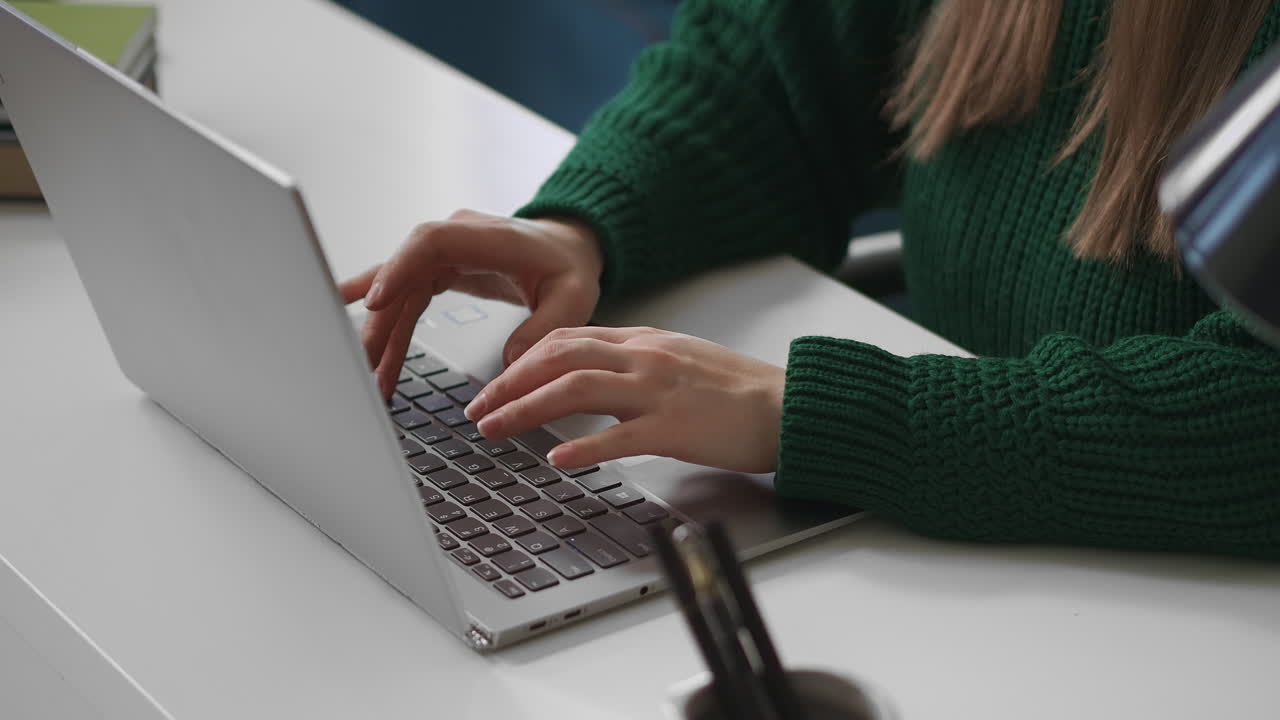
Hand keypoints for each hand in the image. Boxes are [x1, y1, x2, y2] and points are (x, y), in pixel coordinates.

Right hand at [338, 209, 603, 397]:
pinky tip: (357, 339)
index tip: (374, 302)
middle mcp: (457, 239)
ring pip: (400, 292)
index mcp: (489, 237)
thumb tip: (512, 363)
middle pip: (404, 274)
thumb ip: (543, 328)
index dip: (399, 269)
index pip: (430, 242)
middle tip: (366, 364)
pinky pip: (405, 297)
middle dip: (381, 321)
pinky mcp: (438, 270)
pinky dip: (386, 323)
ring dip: (383, 334)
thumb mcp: (573, 299)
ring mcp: (444, 253)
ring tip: (373, 377)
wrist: (568, 249)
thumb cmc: (568, 267)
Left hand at [464, 327, 785, 472]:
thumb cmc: (734, 390)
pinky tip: (556, 458)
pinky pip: (620, 435)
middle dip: (509, 383)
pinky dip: (582, 445)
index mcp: (642, 341)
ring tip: (495, 430)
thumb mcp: (676, 360)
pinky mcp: (675, 427)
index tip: (494, 384)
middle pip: (559, 358)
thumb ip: (632, 363)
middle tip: (477, 409)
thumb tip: (587, 375)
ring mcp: (658, 391)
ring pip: (576, 388)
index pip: (566, 339)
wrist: (785, 406)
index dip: (521, 361)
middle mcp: (644, 358)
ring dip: (527, 408)